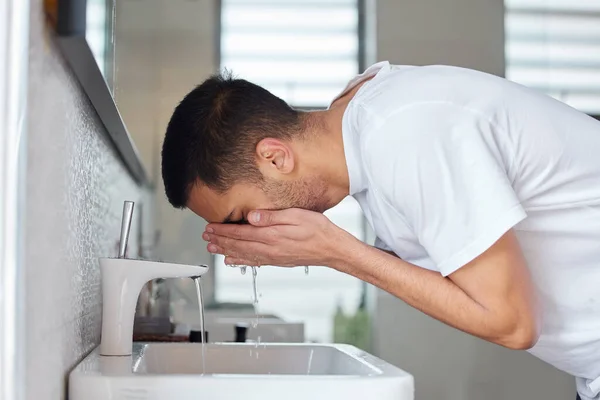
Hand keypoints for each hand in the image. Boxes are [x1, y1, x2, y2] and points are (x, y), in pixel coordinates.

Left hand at [202, 208, 355, 266]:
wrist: (332, 249)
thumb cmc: (318, 229)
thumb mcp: (297, 216)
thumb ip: (273, 216)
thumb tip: (252, 217)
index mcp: (272, 236)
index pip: (241, 233)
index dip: (224, 230)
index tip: (210, 227)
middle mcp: (270, 249)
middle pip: (238, 245)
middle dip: (220, 240)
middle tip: (206, 237)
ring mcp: (273, 257)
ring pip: (243, 254)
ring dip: (226, 250)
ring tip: (212, 248)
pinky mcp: (277, 261)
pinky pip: (254, 262)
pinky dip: (240, 260)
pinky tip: (232, 260)